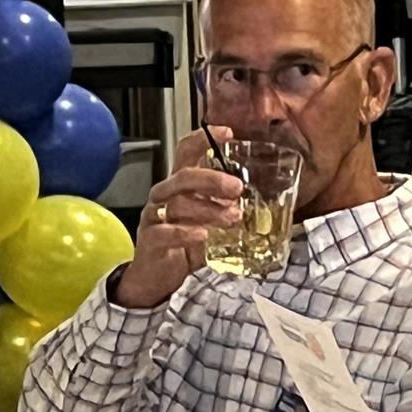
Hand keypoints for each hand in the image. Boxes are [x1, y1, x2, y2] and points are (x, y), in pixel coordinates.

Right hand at [113, 128, 242, 308]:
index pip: (186, 152)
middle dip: (211, 178)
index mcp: (179, 187)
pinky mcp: (151, 241)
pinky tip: (203, 235)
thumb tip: (261, 202)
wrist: (155, 278)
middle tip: (237, 187)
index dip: (203, 139)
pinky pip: (165, 232)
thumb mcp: (209, 223)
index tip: (228, 133)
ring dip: (209, 209)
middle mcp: (164, 197)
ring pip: (178, 204)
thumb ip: (226, 209)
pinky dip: (185, 233)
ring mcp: (154, 217)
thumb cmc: (183, 246)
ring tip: (233, 217)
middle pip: (183, 176)